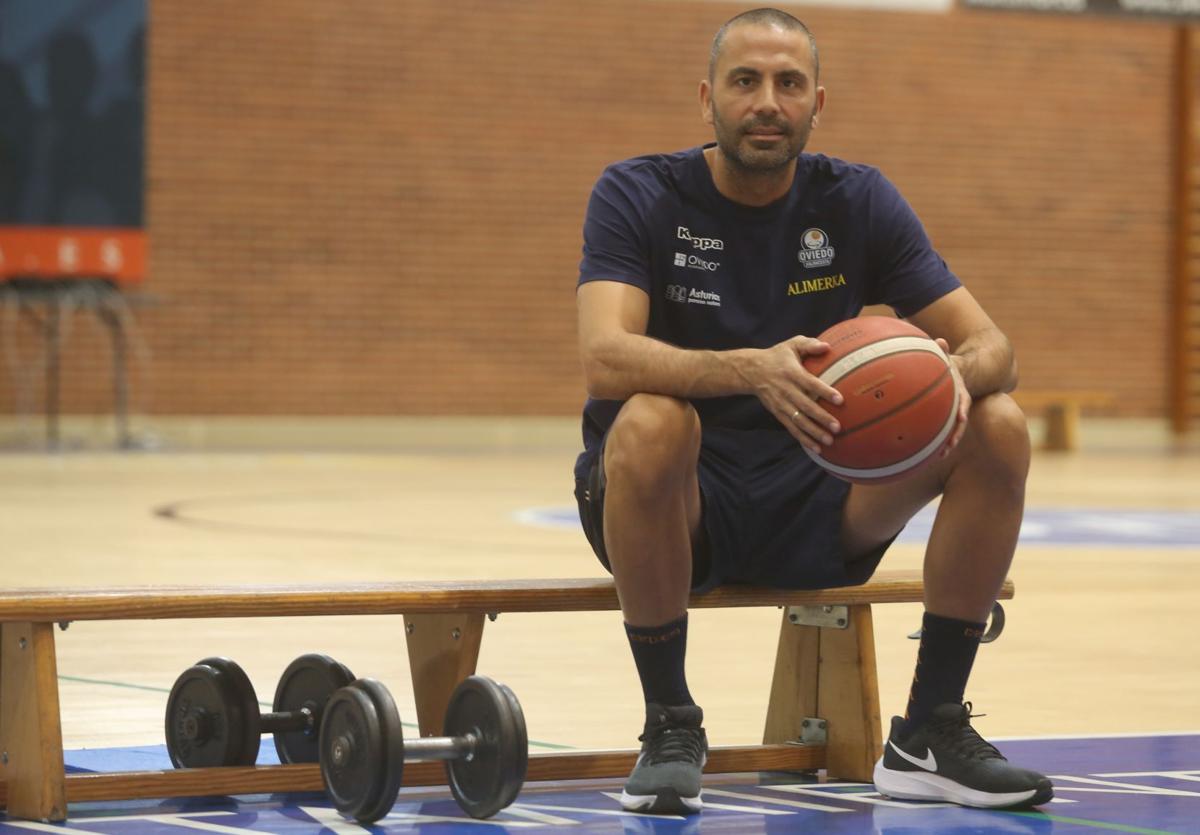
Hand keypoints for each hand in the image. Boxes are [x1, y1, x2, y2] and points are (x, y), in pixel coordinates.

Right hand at [740, 335, 843, 452]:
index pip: (810, 383)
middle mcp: (786, 390)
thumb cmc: (777, 356)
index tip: (839, 400)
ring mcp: (781, 404)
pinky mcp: (778, 413)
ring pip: (798, 420)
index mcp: (791, 373)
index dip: (824, 391)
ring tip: (829, 440)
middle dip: (821, 418)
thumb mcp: (791, 345)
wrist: (750, 371)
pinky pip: (791, 428)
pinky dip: (803, 438)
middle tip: (837, 427)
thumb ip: (809, 344)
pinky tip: (816, 447)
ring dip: (813, 432)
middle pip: (805, 406)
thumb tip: (828, 346)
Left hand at [936, 337, 970, 455]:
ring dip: (947, 443)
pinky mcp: (947, 417)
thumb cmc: (951, 364)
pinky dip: (937, 440)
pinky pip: (943, 430)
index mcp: (961, 390)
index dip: (962, 408)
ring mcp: (954, 411)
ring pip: (953, 430)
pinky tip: (927, 453)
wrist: (965, 373)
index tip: (961, 417)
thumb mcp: (949, 357)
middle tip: (949, 447)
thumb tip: (941, 341)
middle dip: (955, 434)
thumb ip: (945, 350)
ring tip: (939, 457)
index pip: (964, 400)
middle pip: (960, 421)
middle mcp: (960, 403)